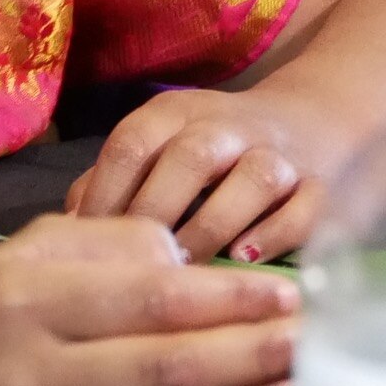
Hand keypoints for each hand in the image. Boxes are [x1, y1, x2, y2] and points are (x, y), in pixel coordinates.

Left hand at [67, 87, 332, 262]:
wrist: (312, 123)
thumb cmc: (210, 152)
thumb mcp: (158, 149)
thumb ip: (110, 183)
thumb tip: (65, 232)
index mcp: (174, 114)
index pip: (132, 145)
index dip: (106, 197)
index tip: (85, 251)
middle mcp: (226, 126)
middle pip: (190, 157)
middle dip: (159, 213)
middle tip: (135, 269)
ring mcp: (278, 153)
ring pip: (253, 178)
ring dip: (217, 224)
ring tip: (189, 271)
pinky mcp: (319, 185)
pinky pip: (303, 207)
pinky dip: (276, 234)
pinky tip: (247, 262)